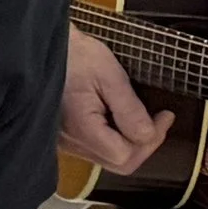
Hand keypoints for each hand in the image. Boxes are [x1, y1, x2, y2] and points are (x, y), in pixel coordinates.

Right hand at [61, 26, 173, 173]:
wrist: (42, 45)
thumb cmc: (75, 55)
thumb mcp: (108, 75)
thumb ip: (129, 109)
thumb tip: (149, 134)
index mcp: (81, 129)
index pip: (124, 156)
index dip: (150, 140)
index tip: (165, 115)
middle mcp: (71, 143)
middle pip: (118, 163)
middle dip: (144, 144)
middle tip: (160, 120)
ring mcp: (66, 142)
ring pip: (108, 157)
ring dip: (131, 142)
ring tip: (144, 117)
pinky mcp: (65, 135)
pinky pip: (97, 147)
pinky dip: (115, 137)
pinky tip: (121, 118)